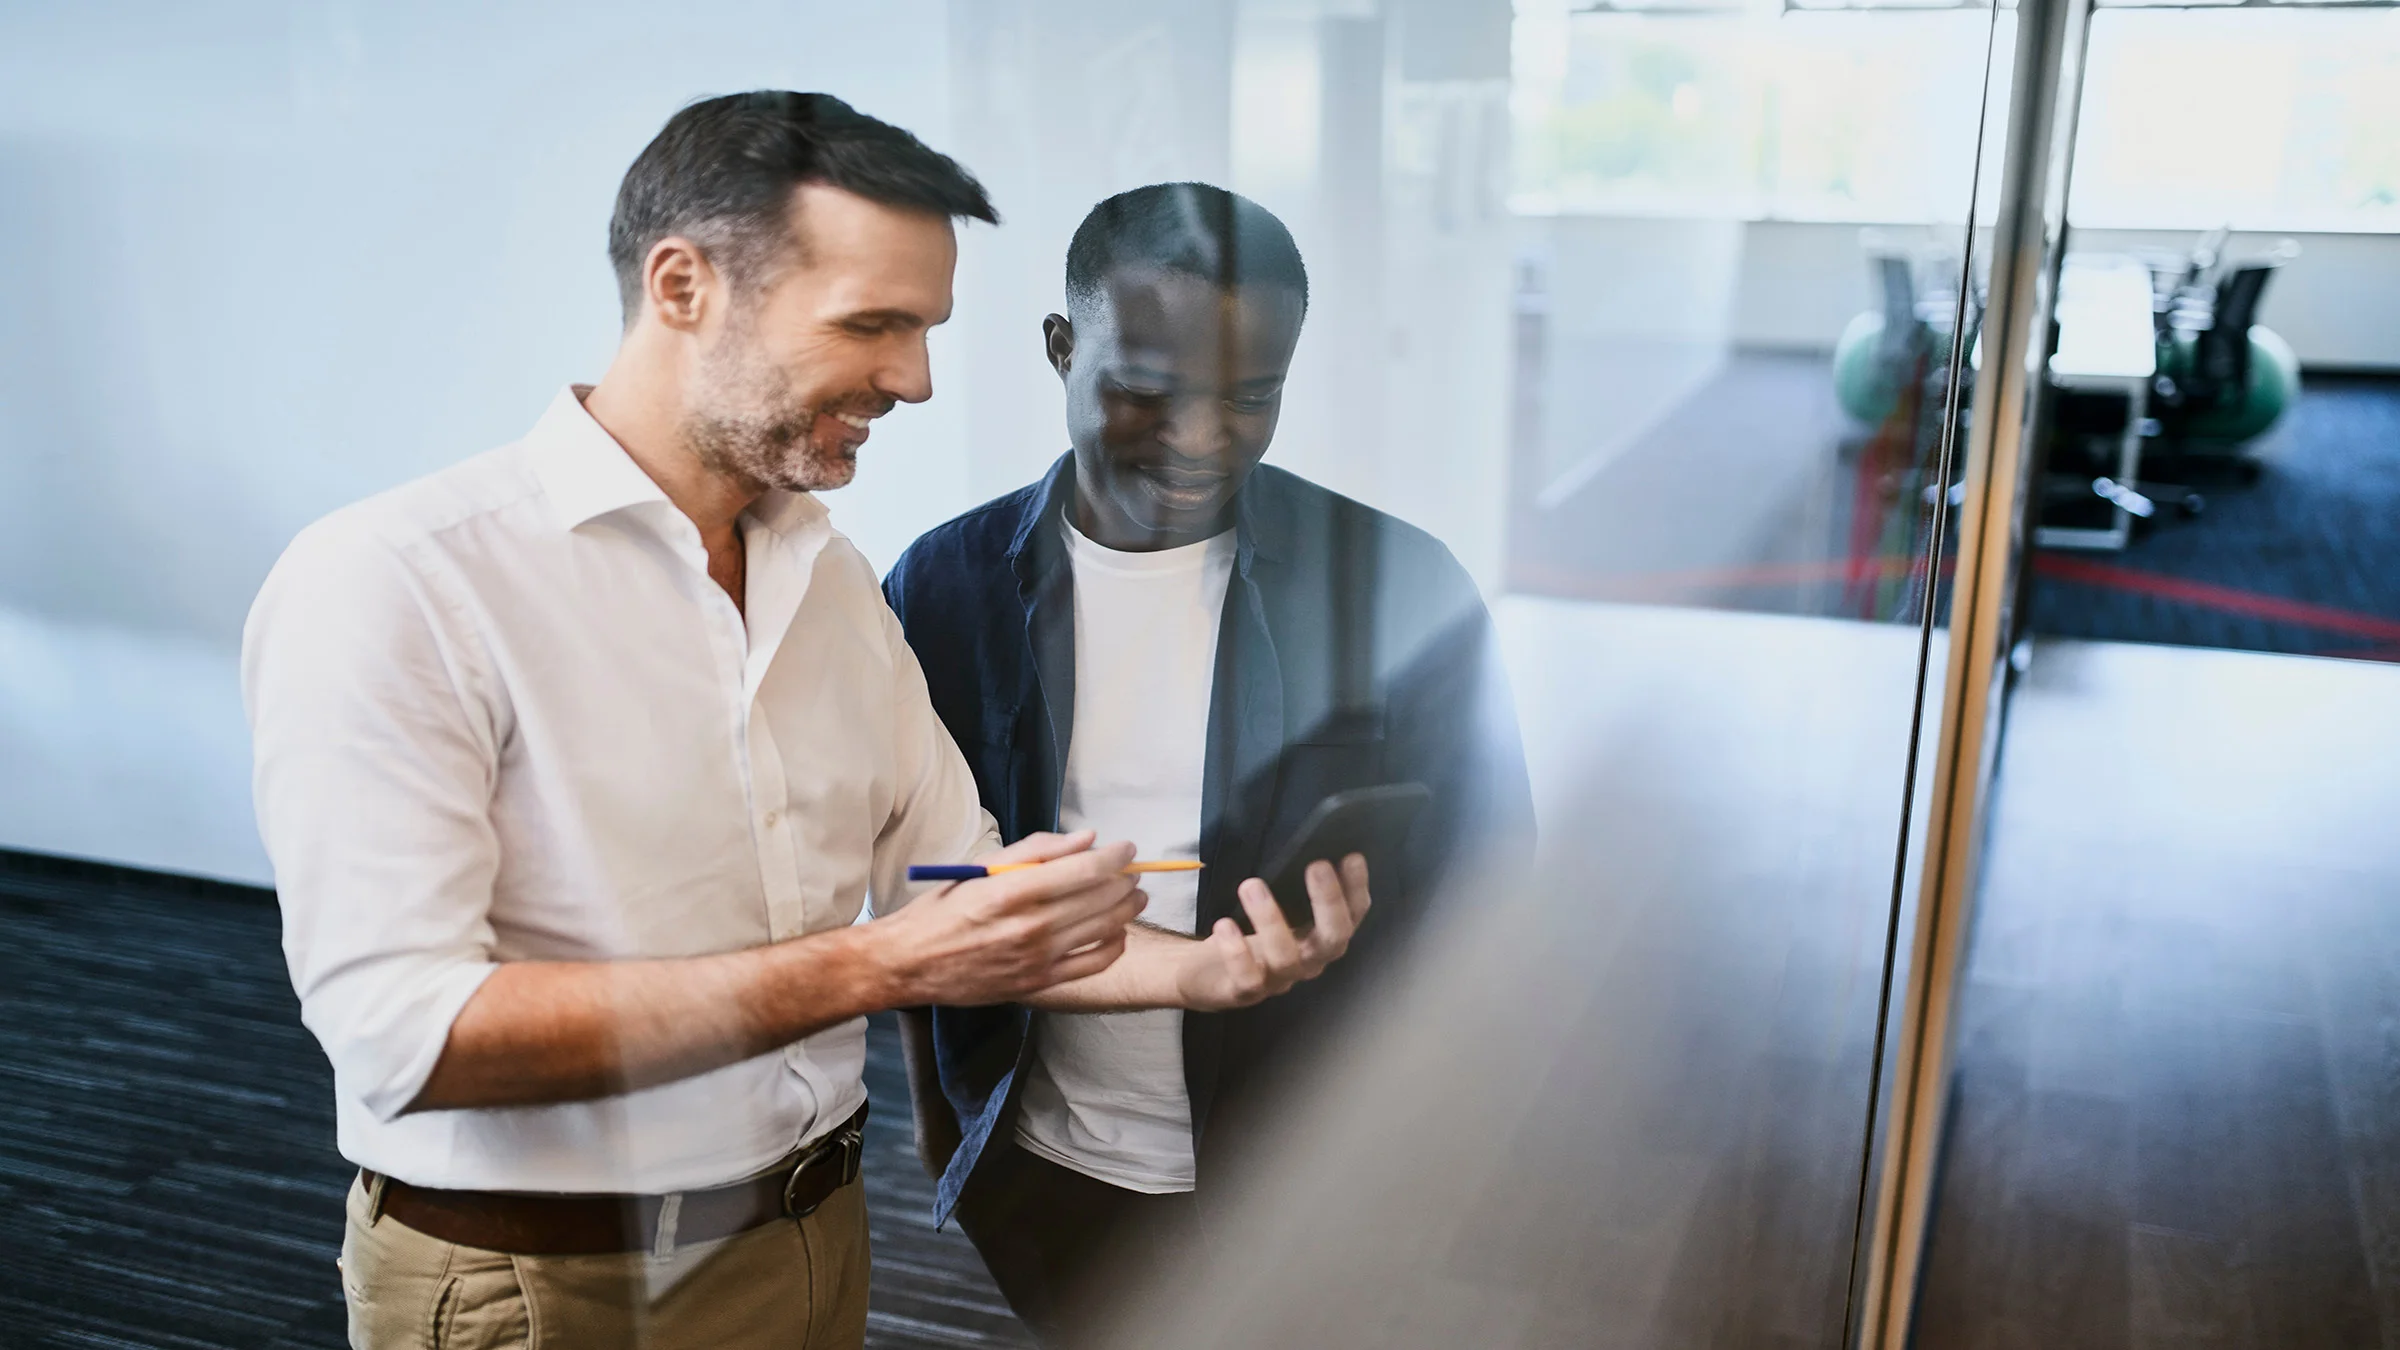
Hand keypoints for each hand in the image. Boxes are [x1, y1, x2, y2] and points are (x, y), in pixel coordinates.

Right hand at [874, 831, 1146, 1005]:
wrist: (911, 963)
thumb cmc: (943, 909)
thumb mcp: (982, 868)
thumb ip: (1037, 850)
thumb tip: (1086, 839)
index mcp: (1014, 891)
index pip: (1085, 869)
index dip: (1116, 856)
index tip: (1127, 848)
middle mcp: (1031, 926)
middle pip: (1101, 898)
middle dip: (1125, 880)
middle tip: (1133, 871)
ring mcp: (1038, 959)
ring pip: (1104, 929)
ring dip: (1128, 909)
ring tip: (1135, 896)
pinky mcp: (1040, 983)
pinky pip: (1094, 964)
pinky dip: (1114, 946)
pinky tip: (1117, 932)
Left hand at [1173, 854, 1371, 1011]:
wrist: (1205, 974)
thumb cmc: (1248, 934)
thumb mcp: (1275, 910)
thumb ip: (1292, 887)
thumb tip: (1305, 844)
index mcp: (1319, 938)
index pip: (1351, 917)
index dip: (1356, 890)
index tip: (1351, 857)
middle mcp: (1307, 961)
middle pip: (1333, 940)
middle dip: (1329, 902)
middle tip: (1317, 865)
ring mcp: (1278, 980)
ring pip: (1285, 957)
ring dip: (1270, 919)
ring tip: (1250, 885)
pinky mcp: (1244, 992)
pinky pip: (1248, 978)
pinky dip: (1237, 952)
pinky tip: (1225, 924)